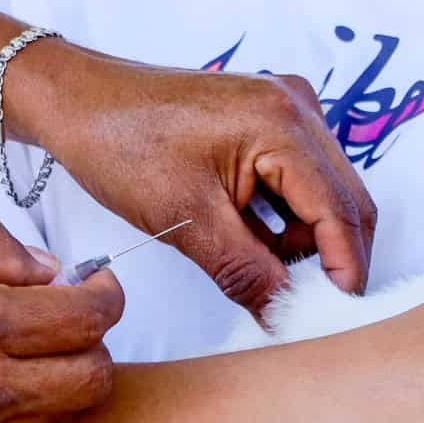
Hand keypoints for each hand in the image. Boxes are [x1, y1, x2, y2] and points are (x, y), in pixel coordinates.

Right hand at [0, 219, 122, 422]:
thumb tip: (47, 268)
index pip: (89, 320)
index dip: (106, 294)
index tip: (95, 283)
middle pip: (95, 381)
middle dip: (95, 345)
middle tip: (66, 319)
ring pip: (61, 419)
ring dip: (59, 382)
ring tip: (16, 351)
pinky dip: (15, 415)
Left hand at [8, 41, 376, 311]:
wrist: (77, 103)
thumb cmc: (119, 147)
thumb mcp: (186, 221)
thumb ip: (248, 273)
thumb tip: (289, 318)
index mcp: (283, 122)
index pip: (342, 211)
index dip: (344, 272)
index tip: (333, 320)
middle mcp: (297, 107)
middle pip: (346, 201)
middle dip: (331, 260)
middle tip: (306, 311)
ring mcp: (286, 110)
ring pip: (326, 194)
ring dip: (307, 244)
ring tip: (267, 279)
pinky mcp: (268, 120)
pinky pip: (301, 180)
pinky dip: (288, 221)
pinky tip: (257, 247)